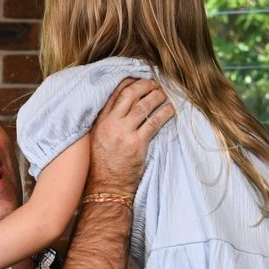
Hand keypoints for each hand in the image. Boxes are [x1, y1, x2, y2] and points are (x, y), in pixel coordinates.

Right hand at [85, 78, 173, 194]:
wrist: (106, 187)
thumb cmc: (102, 166)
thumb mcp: (97, 139)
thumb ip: (107, 122)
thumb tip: (125, 107)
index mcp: (99, 121)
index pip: (115, 93)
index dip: (130, 83)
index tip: (140, 81)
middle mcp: (110, 124)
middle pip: (130, 94)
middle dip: (145, 86)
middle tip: (155, 85)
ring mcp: (124, 133)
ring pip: (144, 106)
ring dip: (157, 97)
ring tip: (164, 95)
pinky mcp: (137, 144)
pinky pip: (154, 122)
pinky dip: (164, 113)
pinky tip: (171, 110)